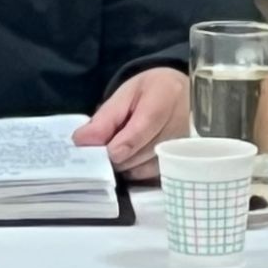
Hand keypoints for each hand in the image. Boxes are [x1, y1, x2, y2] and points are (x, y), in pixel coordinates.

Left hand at [72, 67, 189, 180]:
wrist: (186, 96)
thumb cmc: (152, 92)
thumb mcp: (126, 94)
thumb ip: (104, 118)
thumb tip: (81, 141)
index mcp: (165, 96)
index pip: (143, 127)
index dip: (120, 144)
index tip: (101, 151)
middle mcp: (180, 123)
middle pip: (140, 153)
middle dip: (115, 154)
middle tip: (103, 146)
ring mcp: (185, 147)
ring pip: (144, 168)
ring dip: (124, 162)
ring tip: (120, 145)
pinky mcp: (183, 162)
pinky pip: (151, 175)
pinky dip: (136, 168)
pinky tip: (133, 154)